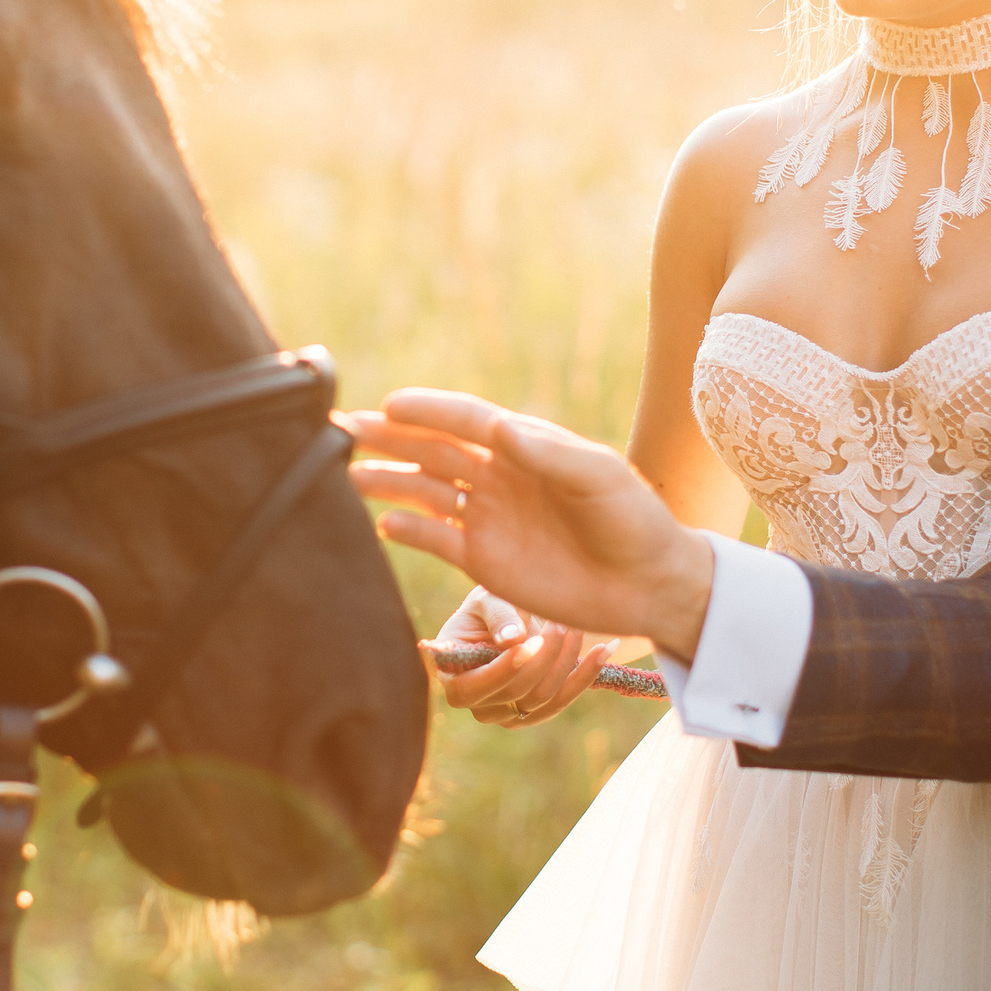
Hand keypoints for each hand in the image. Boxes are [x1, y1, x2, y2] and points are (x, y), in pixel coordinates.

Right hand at [342, 388, 713, 661]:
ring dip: (388, 481)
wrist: (648, 585)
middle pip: (433, 451)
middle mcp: (499, 476)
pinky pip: (437, 539)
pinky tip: (384, 524)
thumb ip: (548, 454)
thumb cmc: (632, 520)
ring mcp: (488, 518)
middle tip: (342, 430)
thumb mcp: (598, 478)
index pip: (465, 421)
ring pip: (425, 491)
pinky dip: (410, 530)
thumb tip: (498, 428)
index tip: (390, 405)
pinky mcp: (485, 561)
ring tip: (348, 475)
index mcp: (525, 447)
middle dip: (389, 439)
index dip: (428, 412)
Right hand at [422, 587, 614, 728]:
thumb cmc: (492, 604)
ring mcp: (507, 713)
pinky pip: (563, 700)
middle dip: (544, 657)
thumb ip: (497, 615)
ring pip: (544, 697)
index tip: (531, 640)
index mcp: (453, 676)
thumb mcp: (486, 599)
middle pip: (515, 692)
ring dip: (566, 662)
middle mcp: (477, 704)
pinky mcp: (537, 712)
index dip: (504, 669)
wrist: (512, 616)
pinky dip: (586, 675)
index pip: (474, 687)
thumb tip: (511, 640)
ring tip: (577, 627)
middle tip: (560, 622)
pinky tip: (606, 649)